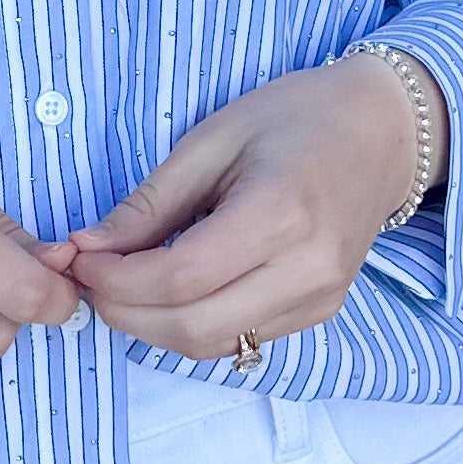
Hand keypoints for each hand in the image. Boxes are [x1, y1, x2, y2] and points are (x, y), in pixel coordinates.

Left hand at [60, 53, 440, 364]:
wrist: (384, 131)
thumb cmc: (297, 118)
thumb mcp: (213, 139)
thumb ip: (149, 203)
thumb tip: (85, 249)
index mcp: (281, 214)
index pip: (180, 278)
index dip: (116, 279)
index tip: (78, 257)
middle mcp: (308, 269)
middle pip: (193, 327)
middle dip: (125, 312)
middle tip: (90, 278)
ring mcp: (321, 298)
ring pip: (213, 344)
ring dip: (152, 326)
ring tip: (121, 283)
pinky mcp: (321, 311)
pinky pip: (239, 339)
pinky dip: (190, 325)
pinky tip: (168, 291)